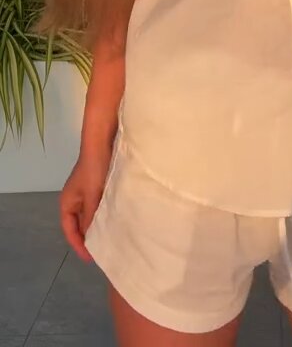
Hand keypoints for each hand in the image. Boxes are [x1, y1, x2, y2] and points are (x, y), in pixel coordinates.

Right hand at [60, 147, 112, 261]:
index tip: (90, 258)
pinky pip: (98, 208)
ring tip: (108, 241)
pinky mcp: (97, 188)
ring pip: (89, 216)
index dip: (79, 245)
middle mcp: (75, 200)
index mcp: (67, 203)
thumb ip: (91, 217)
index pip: (69, 230)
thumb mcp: (92, 195)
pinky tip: (113, 221)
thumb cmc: (94, 169)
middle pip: (78, 225)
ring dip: (97, 227)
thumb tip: (91, 237)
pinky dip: (103, 216)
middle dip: (87, 239)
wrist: (102, 143)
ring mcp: (86, 194)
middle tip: (101, 253)